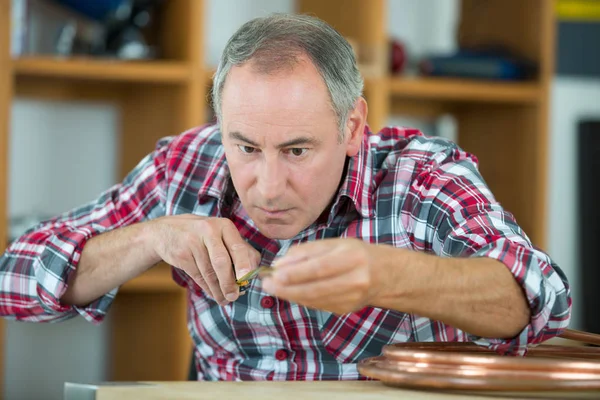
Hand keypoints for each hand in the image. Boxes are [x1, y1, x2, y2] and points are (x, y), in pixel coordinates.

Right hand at [148, 215, 259, 304]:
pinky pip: (198, 276)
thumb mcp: (221, 235)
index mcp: (224, 225)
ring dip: (218, 289)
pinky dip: (207, 288)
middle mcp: (209, 231)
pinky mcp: (181, 254)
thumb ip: (239, 250)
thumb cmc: (203, 235)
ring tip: (225, 300)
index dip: (243, 265)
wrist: (166, 231)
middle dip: (229, 282)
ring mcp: (193, 242)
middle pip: (221, 261)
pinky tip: (213, 293)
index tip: (246, 279)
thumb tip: (252, 274)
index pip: (237, 247)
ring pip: (209, 272)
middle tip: (234, 296)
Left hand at [261, 238, 383, 313]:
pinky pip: (318, 305)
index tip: (274, 274)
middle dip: (286, 288)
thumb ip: (308, 252)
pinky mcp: (346, 309)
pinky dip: (302, 299)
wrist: (387, 276)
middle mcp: (354, 279)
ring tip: (273, 288)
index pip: (318, 268)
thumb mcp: (335, 244)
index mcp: (352, 258)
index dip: (294, 273)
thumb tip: (280, 263)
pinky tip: (291, 293)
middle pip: (314, 288)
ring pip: (313, 299)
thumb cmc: (357, 254)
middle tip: (267, 284)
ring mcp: (351, 298)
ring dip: (290, 295)